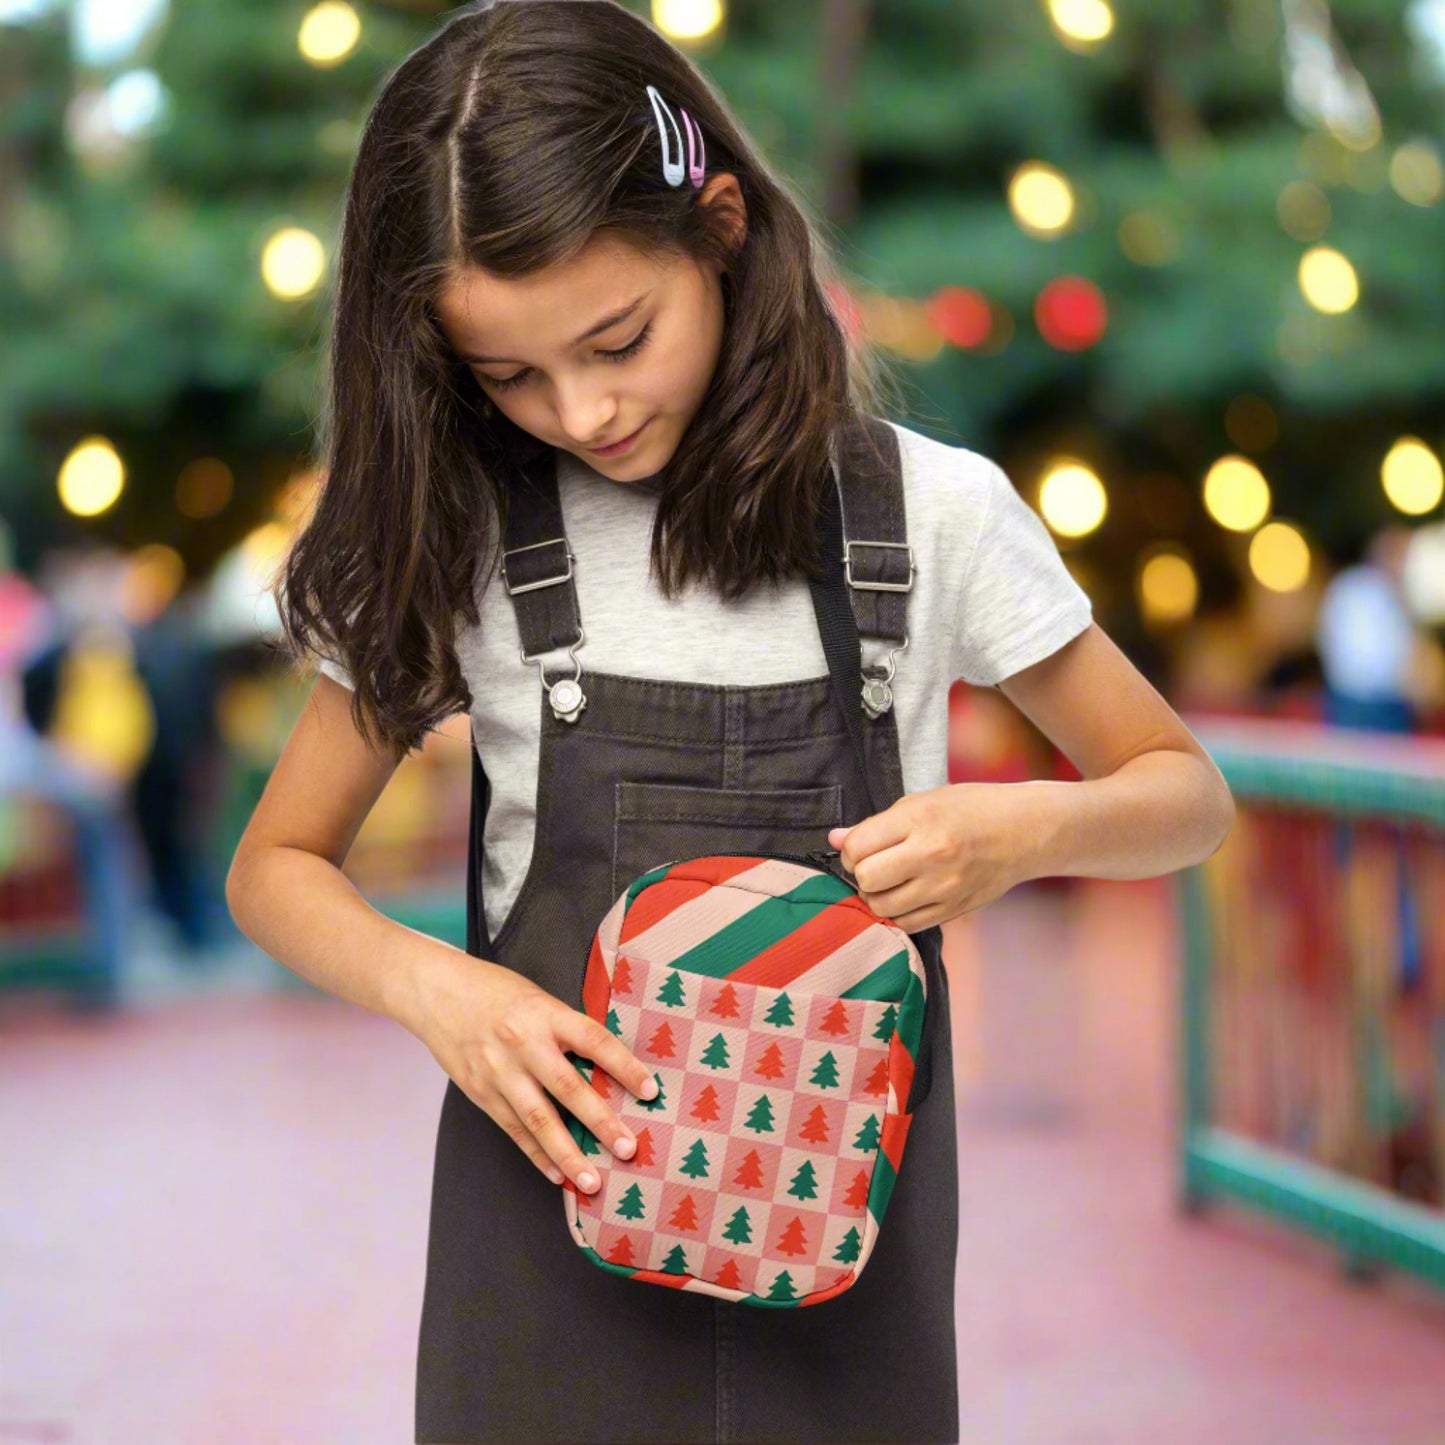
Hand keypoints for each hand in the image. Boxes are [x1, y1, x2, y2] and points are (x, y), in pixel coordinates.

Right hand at [409, 950, 658, 1195]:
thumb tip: (605, 1064)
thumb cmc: (494, 990)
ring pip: (538, 1120)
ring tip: (592, 1181)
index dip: (625, 1066)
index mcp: (545, 1014)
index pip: (594, 1041)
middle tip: (628, 1148)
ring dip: (567, 1154)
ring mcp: (499, 1071)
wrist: (436, 991)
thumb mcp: (537, 997)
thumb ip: (566, 1029)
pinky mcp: (480, 1092)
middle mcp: (523, 1044)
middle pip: (568, 1088)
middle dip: (600, 1122)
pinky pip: (513, 1130)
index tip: (650, 1091)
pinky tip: (557, 1175)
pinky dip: (536, 1155)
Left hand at [827, 783, 1033, 930]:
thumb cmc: (971, 809)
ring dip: (876, 896)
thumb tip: (835, 839)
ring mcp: (945, 888)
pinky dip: (896, 913)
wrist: (1025, 831)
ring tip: (890, 880)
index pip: (858, 846)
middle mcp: (932, 856)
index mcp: (921, 821)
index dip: (850, 848)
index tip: (861, 845)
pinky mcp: (954, 910)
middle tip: (873, 863)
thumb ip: (877, 824)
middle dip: (861, 873)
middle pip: (866, 879)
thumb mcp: (922, 801)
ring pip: (882, 908)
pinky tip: (905, 895)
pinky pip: (906, 925)